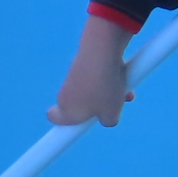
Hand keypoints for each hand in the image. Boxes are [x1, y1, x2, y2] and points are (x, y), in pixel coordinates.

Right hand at [48, 13, 134, 127]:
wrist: (101, 52)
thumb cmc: (104, 88)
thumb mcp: (112, 114)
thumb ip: (107, 121)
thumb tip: (106, 118)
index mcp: (66, 111)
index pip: (54, 118)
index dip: (64, 122)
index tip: (79, 124)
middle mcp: (64, 95)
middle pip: (76, 106)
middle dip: (94, 107)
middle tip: (111, 106)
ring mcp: (71, 79)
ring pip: (89, 91)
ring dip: (105, 93)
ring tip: (123, 89)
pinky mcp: (81, 65)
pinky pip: (94, 77)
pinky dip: (106, 78)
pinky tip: (121, 73)